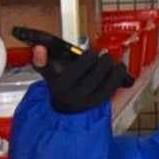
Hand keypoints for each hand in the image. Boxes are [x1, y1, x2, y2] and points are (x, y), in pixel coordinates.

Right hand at [14, 26, 132, 115]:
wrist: (64, 110)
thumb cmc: (59, 86)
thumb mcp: (48, 74)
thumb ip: (42, 61)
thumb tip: (39, 47)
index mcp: (60, 86)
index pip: (75, 69)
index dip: (87, 59)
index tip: (92, 52)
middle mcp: (74, 95)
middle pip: (94, 76)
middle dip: (103, 62)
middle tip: (104, 54)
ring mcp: (87, 102)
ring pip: (106, 85)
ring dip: (114, 70)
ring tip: (115, 62)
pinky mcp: (98, 105)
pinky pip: (112, 91)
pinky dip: (118, 79)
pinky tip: (119, 70)